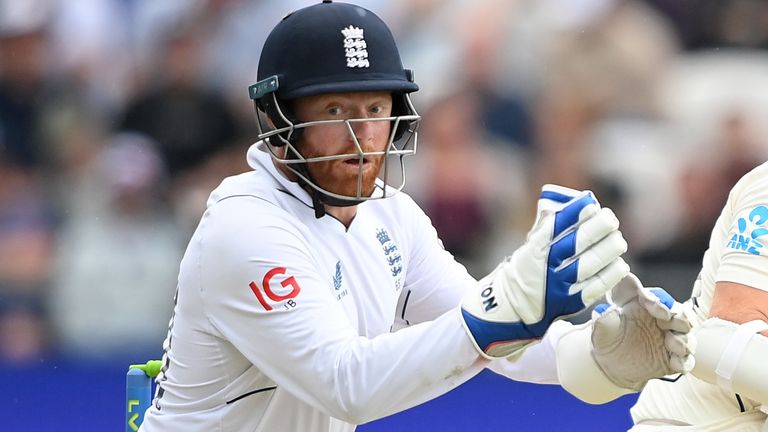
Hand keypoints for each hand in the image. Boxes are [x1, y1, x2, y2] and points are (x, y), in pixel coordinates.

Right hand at [460, 184, 628, 357]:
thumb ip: (550, 225)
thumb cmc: (526, 269)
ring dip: (609, 248)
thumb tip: (580, 202)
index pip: (555, 226)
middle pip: (577, 243)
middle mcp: (545, 268)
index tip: (590, 202)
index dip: (575, 213)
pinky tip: (618, 263)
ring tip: (618, 240)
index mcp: (532, 249)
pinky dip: (611, 272)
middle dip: (599, 227)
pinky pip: (597, 286)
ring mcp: (558, 287)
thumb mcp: (530, 246)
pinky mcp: (571, 304)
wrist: (511, 309)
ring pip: (591, 263)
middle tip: (610, 219)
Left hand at [590, 273, 695, 390]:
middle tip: (666, 322)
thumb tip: (604, 309)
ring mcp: (670, 339)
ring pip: (687, 336)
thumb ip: (604, 318)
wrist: (610, 364)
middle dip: (679, 316)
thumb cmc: (608, 338)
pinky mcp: (673, 359)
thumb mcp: (602, 328)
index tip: (650, 303)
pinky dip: (684, 361)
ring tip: (672, 344)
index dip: (657, 299)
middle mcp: (661, 320)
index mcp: (645, 306)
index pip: (658, 297)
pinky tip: (675, 363)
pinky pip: (686, 360)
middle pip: (681, 313)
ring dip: (683, 339)